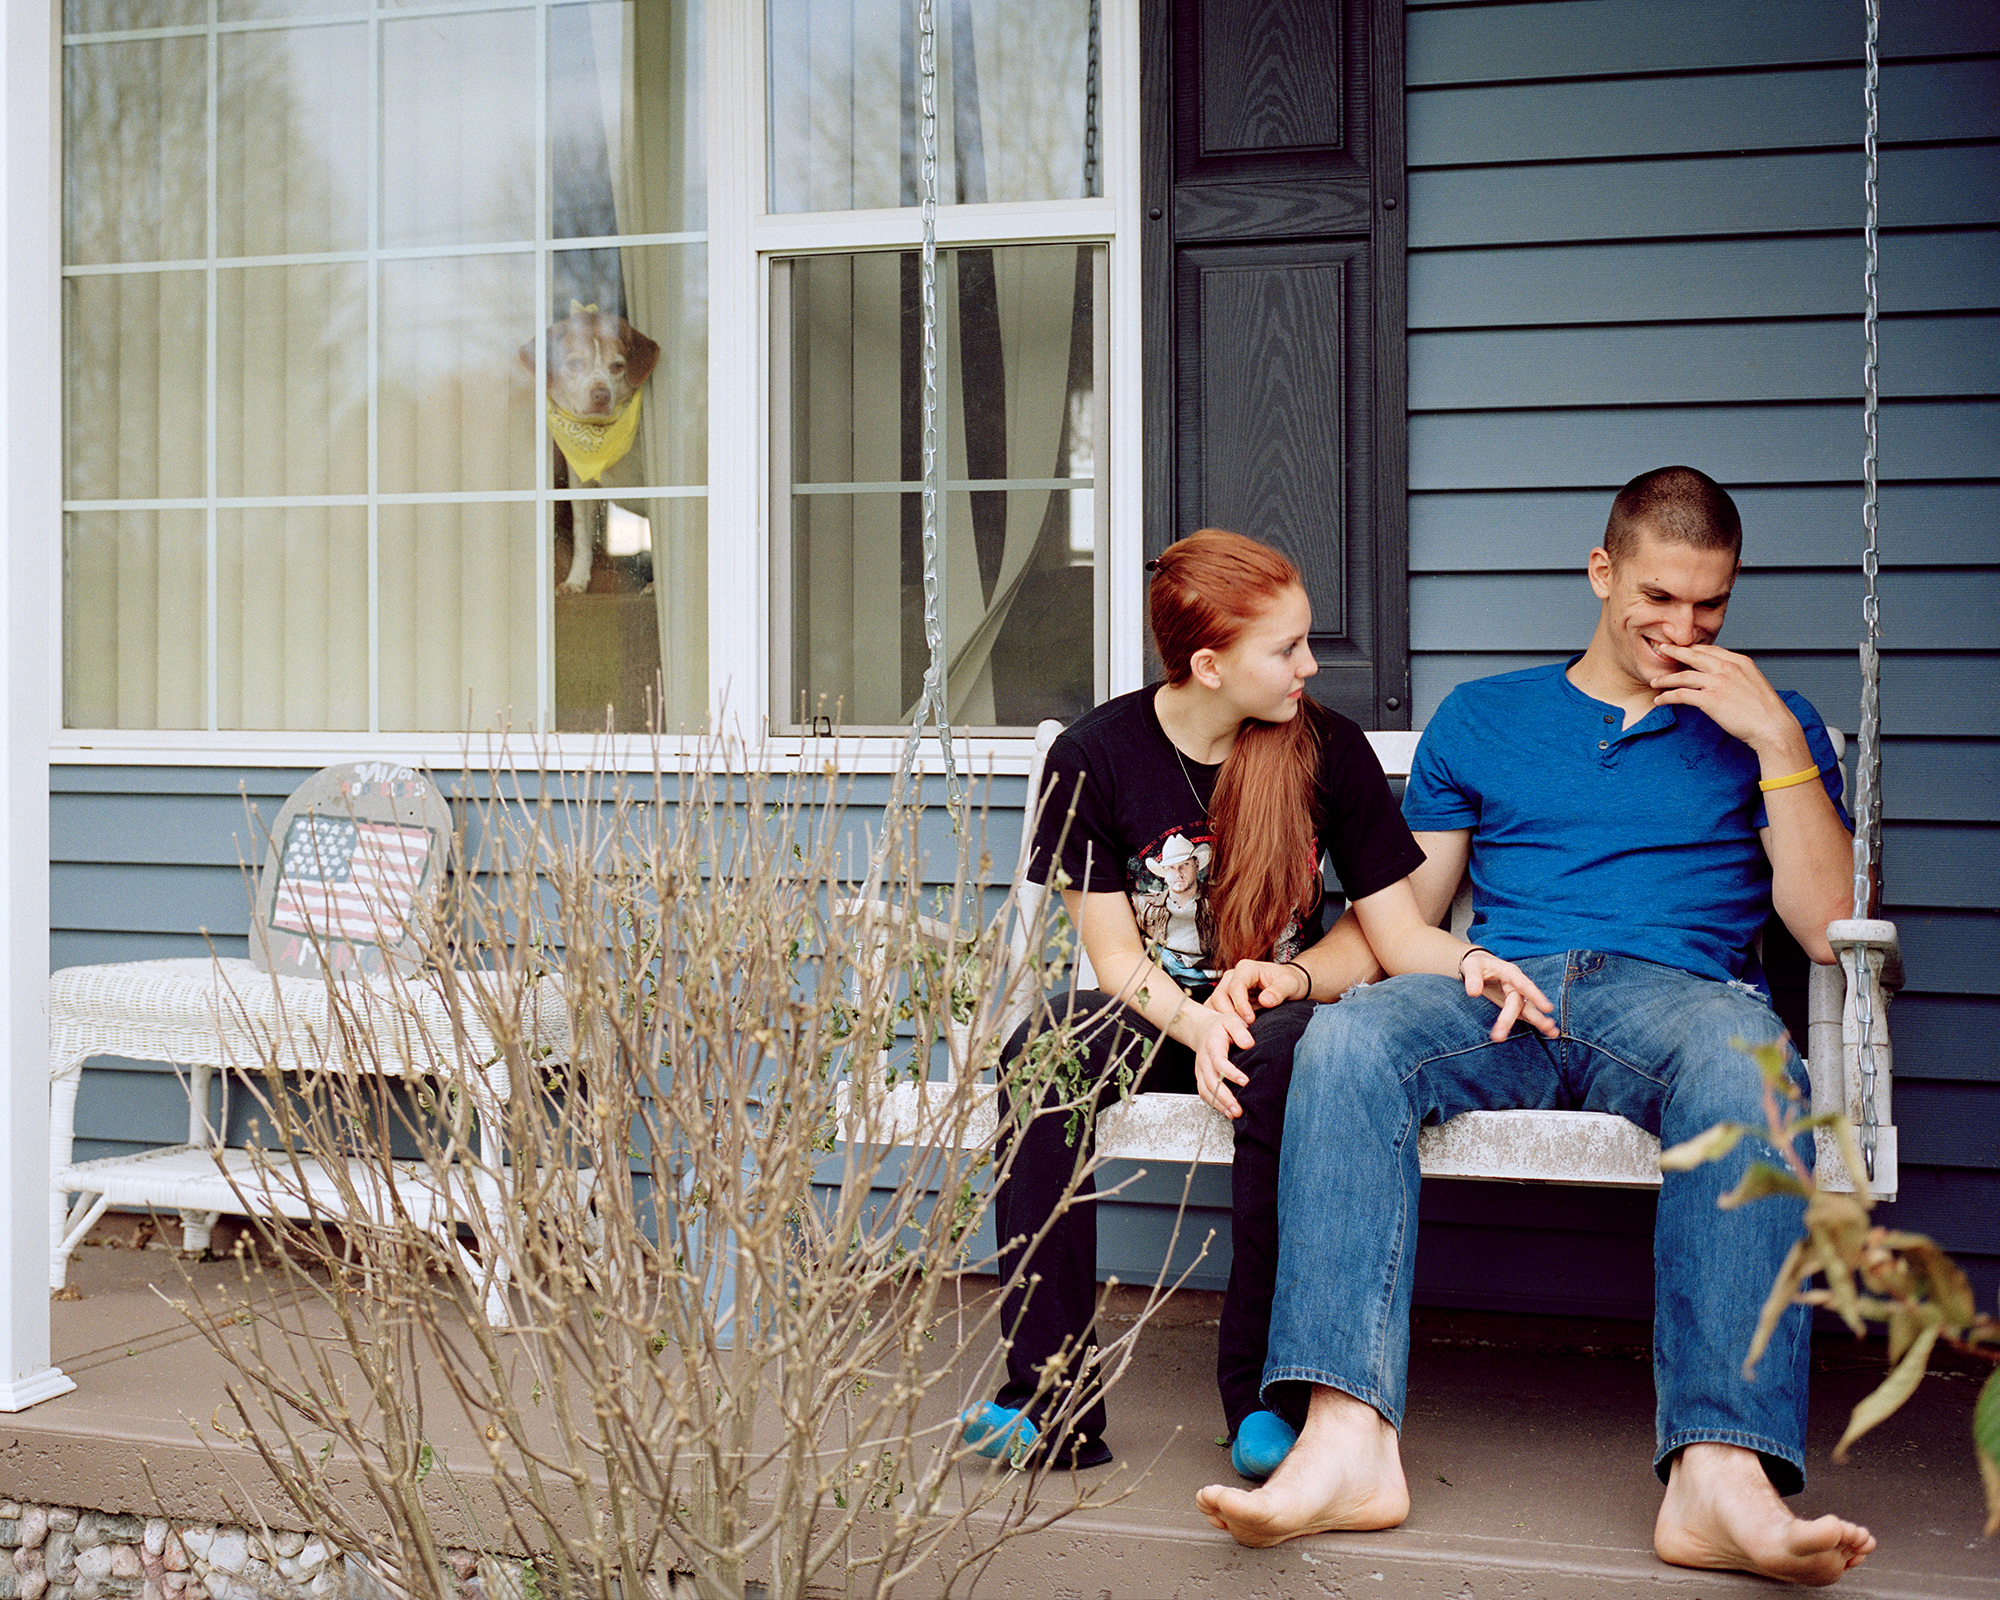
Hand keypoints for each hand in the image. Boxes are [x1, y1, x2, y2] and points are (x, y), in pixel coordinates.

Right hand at [1191, 1007, 1252, 1118]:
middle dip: (1224, 1096)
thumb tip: (1249, 1043)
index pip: (1219, 1061)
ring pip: (1206, 1090)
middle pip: (1210, 1081)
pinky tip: (1226, 1111)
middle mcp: (1204, 1059)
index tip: (1244, 1081)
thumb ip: (1239, 1030)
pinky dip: (1214, 1104)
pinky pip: (1204, 1093)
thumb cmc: (1220, 1026)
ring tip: (1234, 1114)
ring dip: (1219, 1104)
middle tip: (1238, 1108)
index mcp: (1212, 1045)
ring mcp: (1200, 1069)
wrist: (1201, 1029)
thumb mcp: (1231, 1020)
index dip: (1230, 1073)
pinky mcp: (1201, 1077)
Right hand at [1206, 958, 1308, 1024]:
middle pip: (1220, 995)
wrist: (1287, 984)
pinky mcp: (1226, 998)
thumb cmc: (1289, 981)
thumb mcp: (1289, 984)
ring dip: (1224, 1018)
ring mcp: (1227, 986)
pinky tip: (1233, 1030)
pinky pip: (1216, 1009)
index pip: (1235, 987)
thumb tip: (1265, 1001)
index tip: (1251, 1020)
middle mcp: (1233, 976)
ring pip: (1215, 1003)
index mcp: (1246, 968)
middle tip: (1244, 1029)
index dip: (1241, 1005)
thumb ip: (1278, 992)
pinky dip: (1221, 1020)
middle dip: (1230, 1014)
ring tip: (1240, 1030)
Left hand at [1462, 949, 1558, 1041]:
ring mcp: (1517, 996)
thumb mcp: (1471, 966)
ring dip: (1539, 1022)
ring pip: (1528, 1010)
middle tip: (1503, 1036)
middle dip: (1512, 1019)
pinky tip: (1550, 1034)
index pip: (1523, 984)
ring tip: (1553, 1034)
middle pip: (1519, 1003)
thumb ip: (1473, 977)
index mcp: (1509, 972)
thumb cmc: (1476, 964)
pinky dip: (1535, 1024)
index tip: (1547, 1008)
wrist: (1479, 966)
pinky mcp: (1514, 1005)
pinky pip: (1525, 1015)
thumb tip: (1473, 993)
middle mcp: (1517, 985)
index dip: (1536, 995)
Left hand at [1649, 643, 1802, 757]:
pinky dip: (1667, 696)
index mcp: (1740, 662)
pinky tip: (1660, 700)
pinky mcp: (1710, 700)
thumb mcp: (1754, 683)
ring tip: (1655, 682)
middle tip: (1662, 649)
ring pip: (1682, 675)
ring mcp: (1718, 683)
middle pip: (1693, 655)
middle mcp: (1727, 668)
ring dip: (1665, 679)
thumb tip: (1724, 677)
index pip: (1711, 650)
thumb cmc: (1766, 710)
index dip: (1693, 648)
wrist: (1774, 727)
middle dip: (1674, 651)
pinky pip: (1680, 695)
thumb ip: (1737, 675)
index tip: (1682, 649)